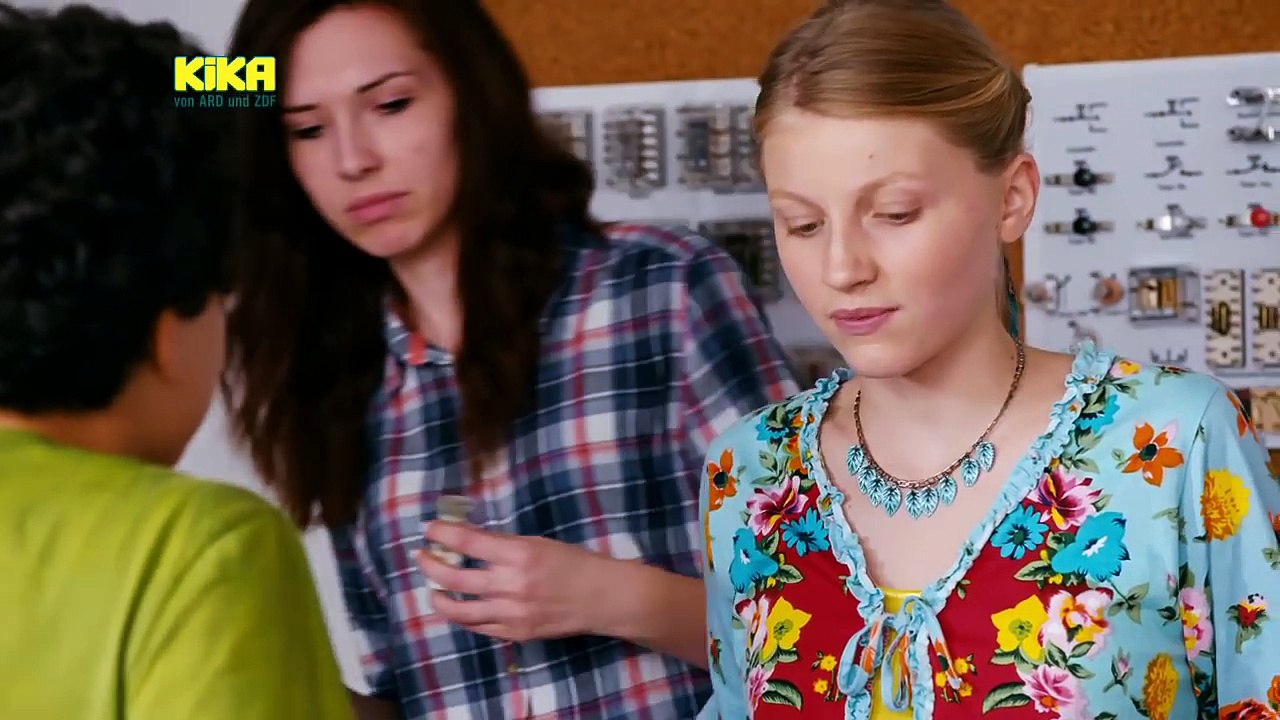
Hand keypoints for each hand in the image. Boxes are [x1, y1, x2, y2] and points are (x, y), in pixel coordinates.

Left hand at [417, 521, 614, 642]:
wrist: (602, 598)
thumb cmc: (573, 563)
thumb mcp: (538, 543)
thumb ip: (503, 544)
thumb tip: (468, 538)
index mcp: (519, 555)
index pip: (468, 542)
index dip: (443, 533)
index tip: (429, 529)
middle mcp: (511, 585)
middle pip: (455, 577)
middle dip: (431, 565)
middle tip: (422, 557)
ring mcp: (511, 613)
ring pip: (459, 610)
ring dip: (438, 598)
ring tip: (432, 589)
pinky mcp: (515, 633)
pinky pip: (478, 627)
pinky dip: (462, 617)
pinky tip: (457, 608)